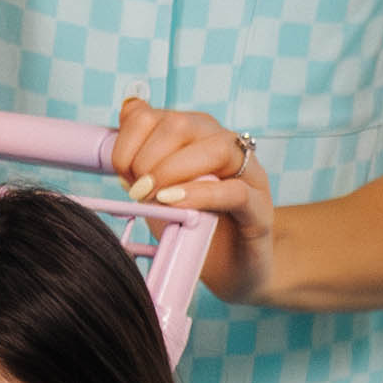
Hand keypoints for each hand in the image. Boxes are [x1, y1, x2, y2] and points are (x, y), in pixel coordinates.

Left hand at [111, 91, 278, 303]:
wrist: (233, 268)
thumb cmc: (195, 226)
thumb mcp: (157, 191)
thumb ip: (141, 157)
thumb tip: (125, 115)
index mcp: (194, 135)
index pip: (155, 114)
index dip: (129, 140)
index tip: (121, 173)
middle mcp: (223, 144)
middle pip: (182, 124)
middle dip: (148, 157)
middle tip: (137, 191)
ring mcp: (248, 173)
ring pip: (216, 148)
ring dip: (173, 171)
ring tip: (154, 197)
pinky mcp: (260, 207)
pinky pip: (235, 191)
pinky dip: (201, 194)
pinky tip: (176, 203)